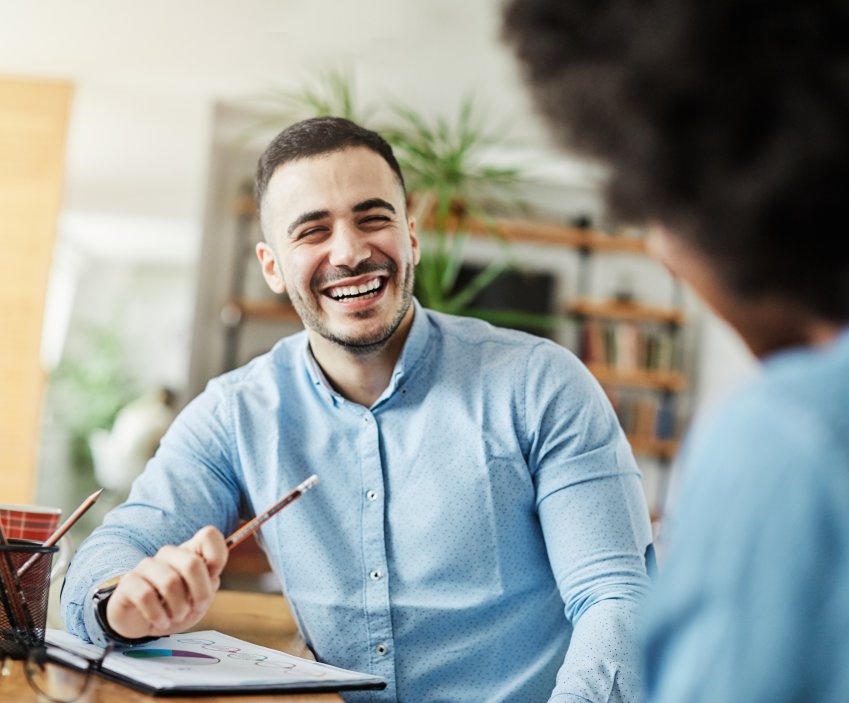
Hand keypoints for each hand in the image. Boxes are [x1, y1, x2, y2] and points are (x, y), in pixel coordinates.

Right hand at [105, 526, 227, 639]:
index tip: (213, 577)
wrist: (141, 621)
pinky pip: (146, 596)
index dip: (217, 556)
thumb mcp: (198, 600)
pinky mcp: (128, 582)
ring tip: (176, 617)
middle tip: (196, 608)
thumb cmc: (175, 607)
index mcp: (190, 552)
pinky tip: (161, 622)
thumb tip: (211, 578)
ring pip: (170, 582)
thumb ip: (208, 586)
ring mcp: (147, 566)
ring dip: (179, 608)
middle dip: (200, 593)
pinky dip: (158, 615)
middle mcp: (169, 554)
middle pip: (192, 563)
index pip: (209, 535)